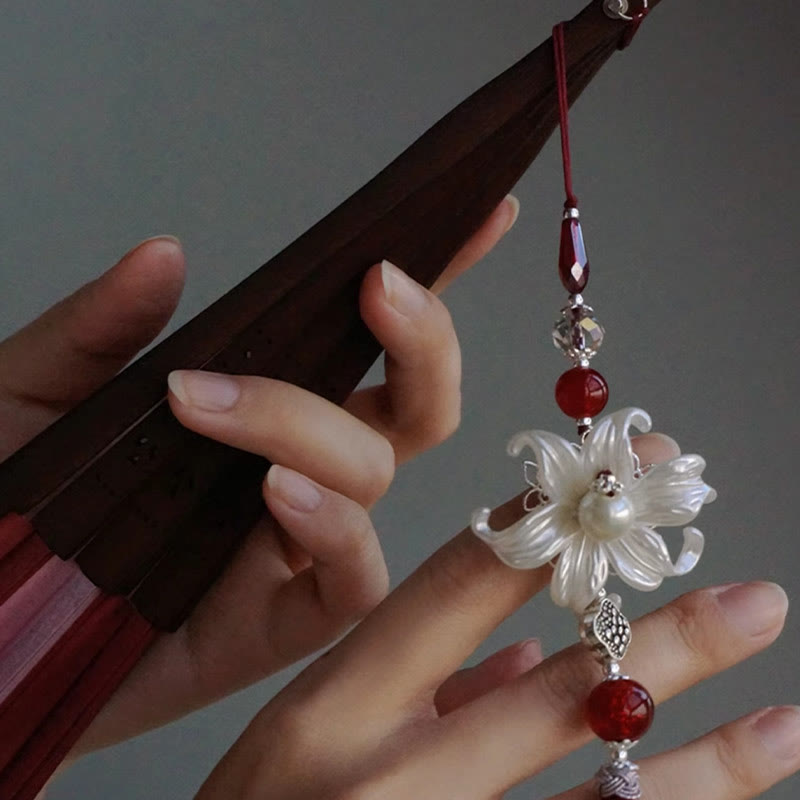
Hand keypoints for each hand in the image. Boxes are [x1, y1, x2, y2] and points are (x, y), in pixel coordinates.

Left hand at [0, 195, 519, 753]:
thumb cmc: (7, 508)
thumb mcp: (31, 396)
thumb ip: (95, 332)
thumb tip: (166, 256)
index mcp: (264, 406)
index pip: (369, 338)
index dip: (440, 277)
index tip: (483, 214)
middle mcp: (301, 468)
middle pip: (415, 404)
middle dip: (419, 340)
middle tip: (376, 284)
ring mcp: (300, 544)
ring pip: (377, 476)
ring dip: (312, 424)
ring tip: (209, 406)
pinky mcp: (283, 621)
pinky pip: (352, 577)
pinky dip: (330, 526)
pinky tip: (277, 493)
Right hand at [196, 436, 795, 799]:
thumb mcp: (296, 748)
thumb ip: (414, 693)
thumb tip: (523, 654)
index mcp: (331, 706)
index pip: (460, 580)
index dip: (552, 518)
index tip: (620, 478)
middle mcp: (390, 777)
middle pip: (558, 688)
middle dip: (663, 635)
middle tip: (752, 594)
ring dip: (711, 758)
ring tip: (784, 713)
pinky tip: (744, 796)